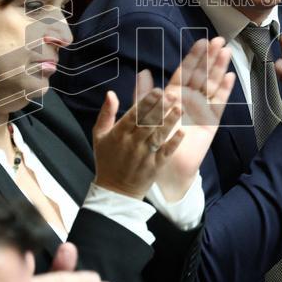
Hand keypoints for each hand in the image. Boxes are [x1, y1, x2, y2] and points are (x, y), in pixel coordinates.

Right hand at [92, 82, 184, 198]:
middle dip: (161, 109)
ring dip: (170, 122)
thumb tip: (110, 93)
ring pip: (158, 136)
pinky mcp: (155, 166)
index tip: (158, 91)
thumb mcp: (99, 135)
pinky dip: (174, 143)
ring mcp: (144, 156)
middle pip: (148, 123)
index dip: (146, 103)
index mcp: (118, 135)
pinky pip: (166, 152)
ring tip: (180, 109)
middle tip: (173, 95)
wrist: (115, 190)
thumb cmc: (107, 159)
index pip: (134, 115)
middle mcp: (132, 144)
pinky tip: (182, 132)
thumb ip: (106, 113)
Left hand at [155, 37, 235, 201]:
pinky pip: (219, 103)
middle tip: (219, 40)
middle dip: (210, 57)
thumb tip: (143, 71)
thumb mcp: (143, 115)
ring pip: (212, 84)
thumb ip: (143, 94)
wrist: (165, 167)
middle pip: (202, 74)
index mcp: (173, 96)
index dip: (193, 57)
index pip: (185, 72)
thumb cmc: (153, 142)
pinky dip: (225, 90)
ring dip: (219, 68)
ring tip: (226, 51)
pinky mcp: (210, 121)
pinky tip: (230, 76)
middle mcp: (189, 100)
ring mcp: (201, 109)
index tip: (202, 42)